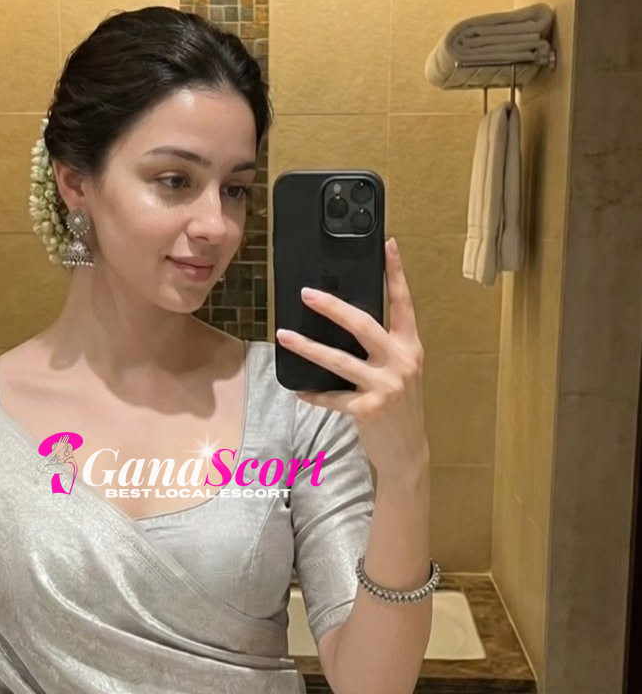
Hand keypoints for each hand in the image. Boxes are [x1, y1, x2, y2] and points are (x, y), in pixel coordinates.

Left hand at [275, 236, 428, 483]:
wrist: (408, 449)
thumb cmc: (399, 405)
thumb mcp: (400, 370)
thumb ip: (383, 346)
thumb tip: (346, 319)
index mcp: (410, 346)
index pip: (403, 303)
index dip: (396, 273)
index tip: (388, 244)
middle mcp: (401, 361)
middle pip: (363, 324)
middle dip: (332, 307)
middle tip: (306, 294)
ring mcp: (385, 386)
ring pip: (338, 360)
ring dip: (307, 347)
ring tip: (284, 336)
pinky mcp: (367, 409)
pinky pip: (331, 397)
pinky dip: (313, 394)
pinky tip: (298, 390)